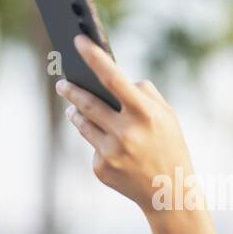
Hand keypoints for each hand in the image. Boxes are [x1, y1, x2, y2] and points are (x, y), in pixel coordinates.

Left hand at [55, 35, 197, 218]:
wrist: (170, 193)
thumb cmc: (169, 146)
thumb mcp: (167, 116)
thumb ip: (144, 93)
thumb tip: (112, 79)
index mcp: (145, 114)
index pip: (113, 78)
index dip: (93, 57)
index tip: (77, 40)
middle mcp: (126, 133)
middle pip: (87, 103)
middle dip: (71, 90)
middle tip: (62, 82)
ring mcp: (112, 153)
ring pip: (83, 124)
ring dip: (75, 112)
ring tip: (72, 106)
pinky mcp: (101, 169)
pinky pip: (93, 147)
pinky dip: (98, 142)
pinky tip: (107, 146)